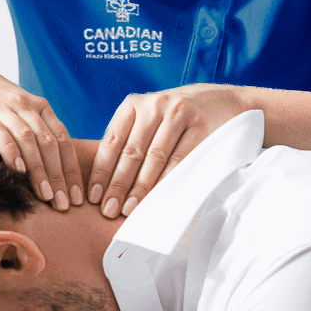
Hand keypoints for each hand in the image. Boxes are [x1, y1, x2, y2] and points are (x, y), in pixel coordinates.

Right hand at [0, 55, 80, 210]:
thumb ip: (35, 134)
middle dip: (59, 175)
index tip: (76, 197)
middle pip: (48, 142)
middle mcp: (23, 105)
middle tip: (64, 204)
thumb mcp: (18, 111)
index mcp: (39, 107)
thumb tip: (55, 176)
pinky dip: (10, 151)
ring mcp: (0, 107)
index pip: (62, 140)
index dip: (71, 170)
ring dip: (39, 169)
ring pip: (27, 139)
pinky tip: (18, 171)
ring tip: (46, 195)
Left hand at [88, 85, 251, 217]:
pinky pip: (179, 157)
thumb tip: (102, 185)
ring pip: (154, 156)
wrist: (216, 101)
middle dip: (118, 185)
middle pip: (131, 152)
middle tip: (109, 210)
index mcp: (132, 104)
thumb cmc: (171, 120)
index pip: (112, 142)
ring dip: (141, 186)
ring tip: (130, 208)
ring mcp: (176, 112)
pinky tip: (158, 196)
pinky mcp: (198, 124)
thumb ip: (127, 142)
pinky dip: (167, 179)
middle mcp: (152, 105)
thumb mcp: (146, 121)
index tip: (93, 197)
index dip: (101, 171)